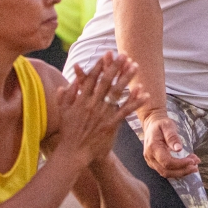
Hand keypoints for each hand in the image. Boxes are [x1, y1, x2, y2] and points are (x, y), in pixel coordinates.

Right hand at [56, 53, 147, 167]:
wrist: (73, 153)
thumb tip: (67, 83)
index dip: (100, 65)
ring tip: (135, 67)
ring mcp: (102, 114)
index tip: (107, 54)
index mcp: (80, 99)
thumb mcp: (62, 112)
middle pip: (106, 81)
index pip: (91, 78)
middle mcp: (92, 104)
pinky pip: (125, 111)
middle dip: (115, 66)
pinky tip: (144, 94)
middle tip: (124, 55)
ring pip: (116, 92)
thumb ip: (64, 96)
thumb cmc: (68, 133)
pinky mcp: (110, 124)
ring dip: (127, 78)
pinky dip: (135, 101)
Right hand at [140, 109, 197, 178]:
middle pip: (166, 171)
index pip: (167, 162)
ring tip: (194, 165)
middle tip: (196, 166)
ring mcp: (151, 162)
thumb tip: (179, 149)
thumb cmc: (161, 124)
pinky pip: (166, 171)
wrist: (152, 125)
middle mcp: (150, 157)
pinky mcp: (155, 164)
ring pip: (167, 173)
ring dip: (182, 171)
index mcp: (153, 147)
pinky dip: (178, 170)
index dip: (180, 164)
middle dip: (183, 170)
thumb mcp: (168, 125)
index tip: (192, 161)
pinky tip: (187, 165)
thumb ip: (172, 137)